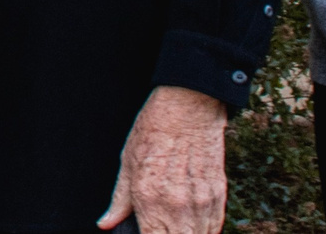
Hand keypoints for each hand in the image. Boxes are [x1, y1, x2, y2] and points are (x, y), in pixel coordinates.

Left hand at [100, 86, 228, 233]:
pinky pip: (213, 227)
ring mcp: (202, 202)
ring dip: (185, 233)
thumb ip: (119, 201)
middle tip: (157, 227)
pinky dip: (202, 229)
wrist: (189, 106)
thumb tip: (106, 223)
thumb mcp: (127, 163)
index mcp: (151, 199)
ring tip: (172, 224)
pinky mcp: (219, 196)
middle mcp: (179, 206)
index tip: (143, 232)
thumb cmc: (154, 130)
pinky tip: (189, 222)